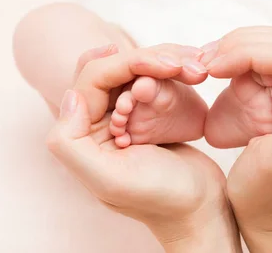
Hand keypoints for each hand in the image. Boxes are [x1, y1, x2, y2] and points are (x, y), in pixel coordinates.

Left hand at [47, 45, 240, 252]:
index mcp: (83, 136)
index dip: (125, 63)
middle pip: (111, 69)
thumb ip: (72, 143)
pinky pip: (151, 83)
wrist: (201, 210)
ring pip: (132, 73)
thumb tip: (70, 96)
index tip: (166, 66)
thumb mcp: (108, 180)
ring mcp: (125, 119)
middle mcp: (98, 124)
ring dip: (159, 64)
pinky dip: (168, 74)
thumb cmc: (160, 199)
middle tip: (180, 63)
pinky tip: (187, 71)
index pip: (93, 79)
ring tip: (190, 67)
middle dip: (145, 60)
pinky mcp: (149, 117)